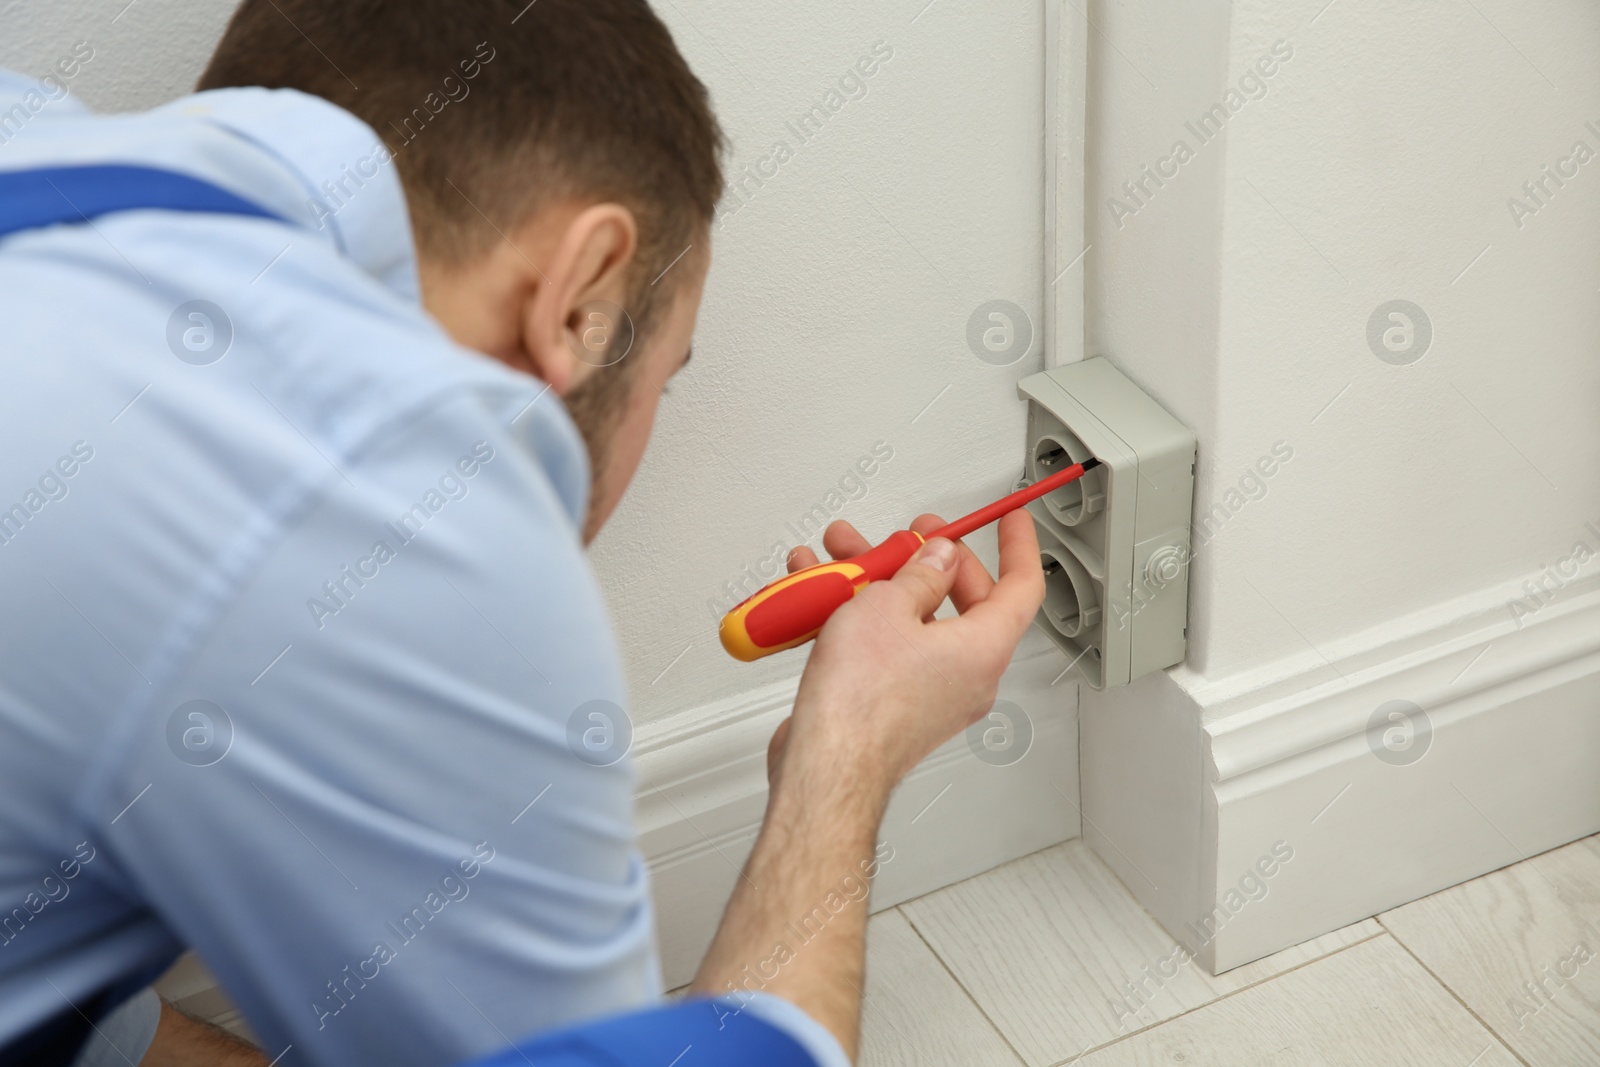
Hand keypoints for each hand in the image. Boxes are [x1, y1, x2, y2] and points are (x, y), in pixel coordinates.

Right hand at [768, 511, 1042, 797]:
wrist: (825, 764)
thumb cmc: (861, 703)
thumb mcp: (887, 605)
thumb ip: (919, 573)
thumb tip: (936, 558)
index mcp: (983, 648)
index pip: (1022, 586)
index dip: (1018, 546)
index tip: (1011, 520)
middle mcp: (966, 674)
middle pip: (961, 599)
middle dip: (925, 559)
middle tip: (907, 535)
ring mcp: (931, 693)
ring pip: (913, 621)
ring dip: (878, 583)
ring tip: (841, 557)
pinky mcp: (896, 705)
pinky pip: (887, 648)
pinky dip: (859, 618)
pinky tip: (820, 596)